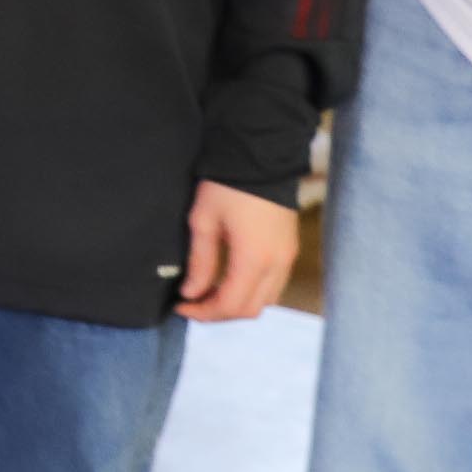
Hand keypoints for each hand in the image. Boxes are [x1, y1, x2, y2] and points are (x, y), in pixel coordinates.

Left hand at [176, 181, 297, 321]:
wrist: (261, 157)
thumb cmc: (227, 185)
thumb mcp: (203, 221)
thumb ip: (200, 262)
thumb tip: (191, 293)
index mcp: (254, 259)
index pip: (230, 305)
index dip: (204, 313)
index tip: (181, 307)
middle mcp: (277, 264)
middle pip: (250, 310)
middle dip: (220, 313)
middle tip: (193, 304)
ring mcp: (288, 258)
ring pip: (265, 301)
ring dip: (237, 304)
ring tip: (209, 294)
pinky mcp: (290, 250)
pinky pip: (273, 285)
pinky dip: (251, 292)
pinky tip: (229, 282)